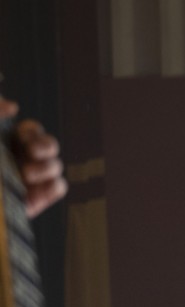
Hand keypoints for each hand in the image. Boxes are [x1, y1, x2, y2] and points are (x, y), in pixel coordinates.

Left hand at [0, 97, 67, 217]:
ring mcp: (29, 181)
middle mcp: (19, 161)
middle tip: (33, 151)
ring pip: (55, 165)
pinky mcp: (35, 200)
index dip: (31, 131)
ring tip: (27, 173)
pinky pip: (58, 187)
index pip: (29, 130)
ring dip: (47, 166)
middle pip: (49, 145)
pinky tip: (34, 187)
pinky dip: (52, 185)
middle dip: (46, 145)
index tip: (21, 134)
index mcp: (4, 145)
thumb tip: (13, 106)